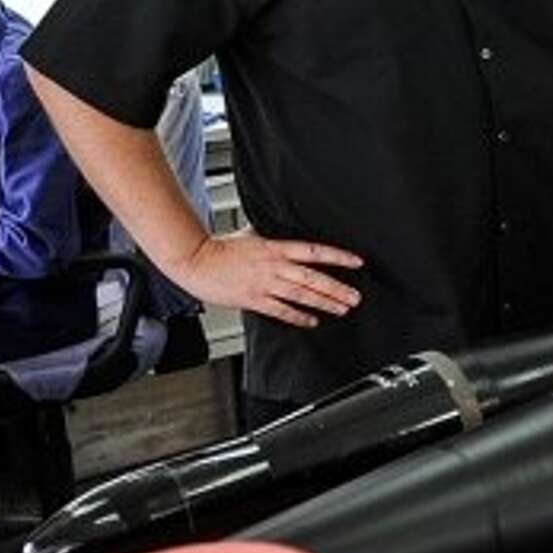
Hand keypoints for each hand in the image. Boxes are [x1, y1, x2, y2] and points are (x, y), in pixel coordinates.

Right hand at [168, 230, 363, 329]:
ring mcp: (264, 284)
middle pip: (312, 278)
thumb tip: (287, 231)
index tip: (356, 262)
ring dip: (324, 303)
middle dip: (336, 288)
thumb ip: (272, 237)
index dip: (337, 256)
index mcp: (275, 248)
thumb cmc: (220, 248)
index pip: (314, 251)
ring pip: (301, 295)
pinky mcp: (253, 299)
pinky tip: (313, 320)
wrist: (195, 260)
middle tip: (355, 296)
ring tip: (342, 308)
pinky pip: (281, 310)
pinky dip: (298, 316)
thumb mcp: (252, 234)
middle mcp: (274, 266)